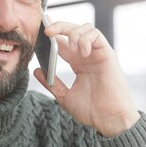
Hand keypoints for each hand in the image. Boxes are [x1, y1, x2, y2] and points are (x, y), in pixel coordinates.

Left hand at [33, 21, 139, 136]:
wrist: (109, 120)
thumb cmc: (91, 110)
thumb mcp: (64, 96)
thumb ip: (51, 83)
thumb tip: (36, 70)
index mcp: (77, 64)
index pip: (62, 43)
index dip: (51, 35)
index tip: (39, 29)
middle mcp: (87, 56)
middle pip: (73, 31)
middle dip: (59, 26)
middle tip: (46, 30)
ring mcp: (97, 54)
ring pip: (86, 29)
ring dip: (73, 33)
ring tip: (69, 46)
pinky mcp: (107, 54)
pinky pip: (97, 35)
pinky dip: (86, 38)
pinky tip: (81, 51)